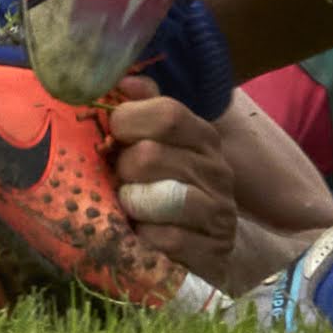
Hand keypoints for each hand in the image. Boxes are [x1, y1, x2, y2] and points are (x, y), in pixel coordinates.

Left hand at [105, 94, 242, 283]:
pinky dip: (146, 239)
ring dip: (134, 204)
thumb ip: (144, 108)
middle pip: (152, 155)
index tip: (112, 134)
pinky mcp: (216, 250)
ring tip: (131, 208)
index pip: (168, 113)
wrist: (205, 245)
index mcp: (202, 136)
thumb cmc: (168, 185)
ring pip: (164, 198)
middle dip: (123, 169)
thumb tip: (124, 81)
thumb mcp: (158, 143)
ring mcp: (220, 211)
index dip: (128, 120)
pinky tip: (143, 237)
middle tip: (120, 180)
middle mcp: (217, 170)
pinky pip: (168, 240)